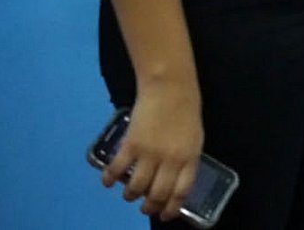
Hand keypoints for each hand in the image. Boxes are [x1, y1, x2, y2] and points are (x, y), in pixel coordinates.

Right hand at [105, 83, 202, 221]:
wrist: (170, 88)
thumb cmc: (186, 110)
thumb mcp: (194, 137)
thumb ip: (185, 159)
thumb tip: (174, 178)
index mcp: (190, 158)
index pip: (181, 192)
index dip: (172, 208)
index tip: (165, 215)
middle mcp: (170, 160)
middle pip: (158, 194)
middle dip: (150, 207)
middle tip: (144, 209)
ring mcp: (150, 154)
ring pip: (137, 187)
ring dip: (130, 196)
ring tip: (128, 195)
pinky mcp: (131, 145)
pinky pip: (118, 169)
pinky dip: (110, 179)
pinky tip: (108, 182)